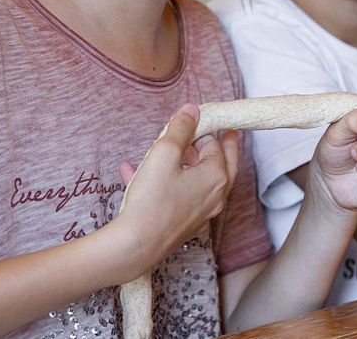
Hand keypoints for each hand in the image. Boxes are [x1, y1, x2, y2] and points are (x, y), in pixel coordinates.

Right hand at [115, 104, 236, 274]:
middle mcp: (215, 196)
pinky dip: (166, 182)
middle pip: (222, 164)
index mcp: (216, 176)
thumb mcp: (164, 153)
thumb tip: (192, 110)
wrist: (136, 246)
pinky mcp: (185, 224)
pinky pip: (179, 196)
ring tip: (171, 150)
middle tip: (220, 133)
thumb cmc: (152, 200)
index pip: (216, 144)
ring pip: (200, 181)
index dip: (205, 128)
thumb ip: (180, 129)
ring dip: (186, 163)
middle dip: (216, 147)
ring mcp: (202, 212)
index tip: (197, 119)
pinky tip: (134, 174)